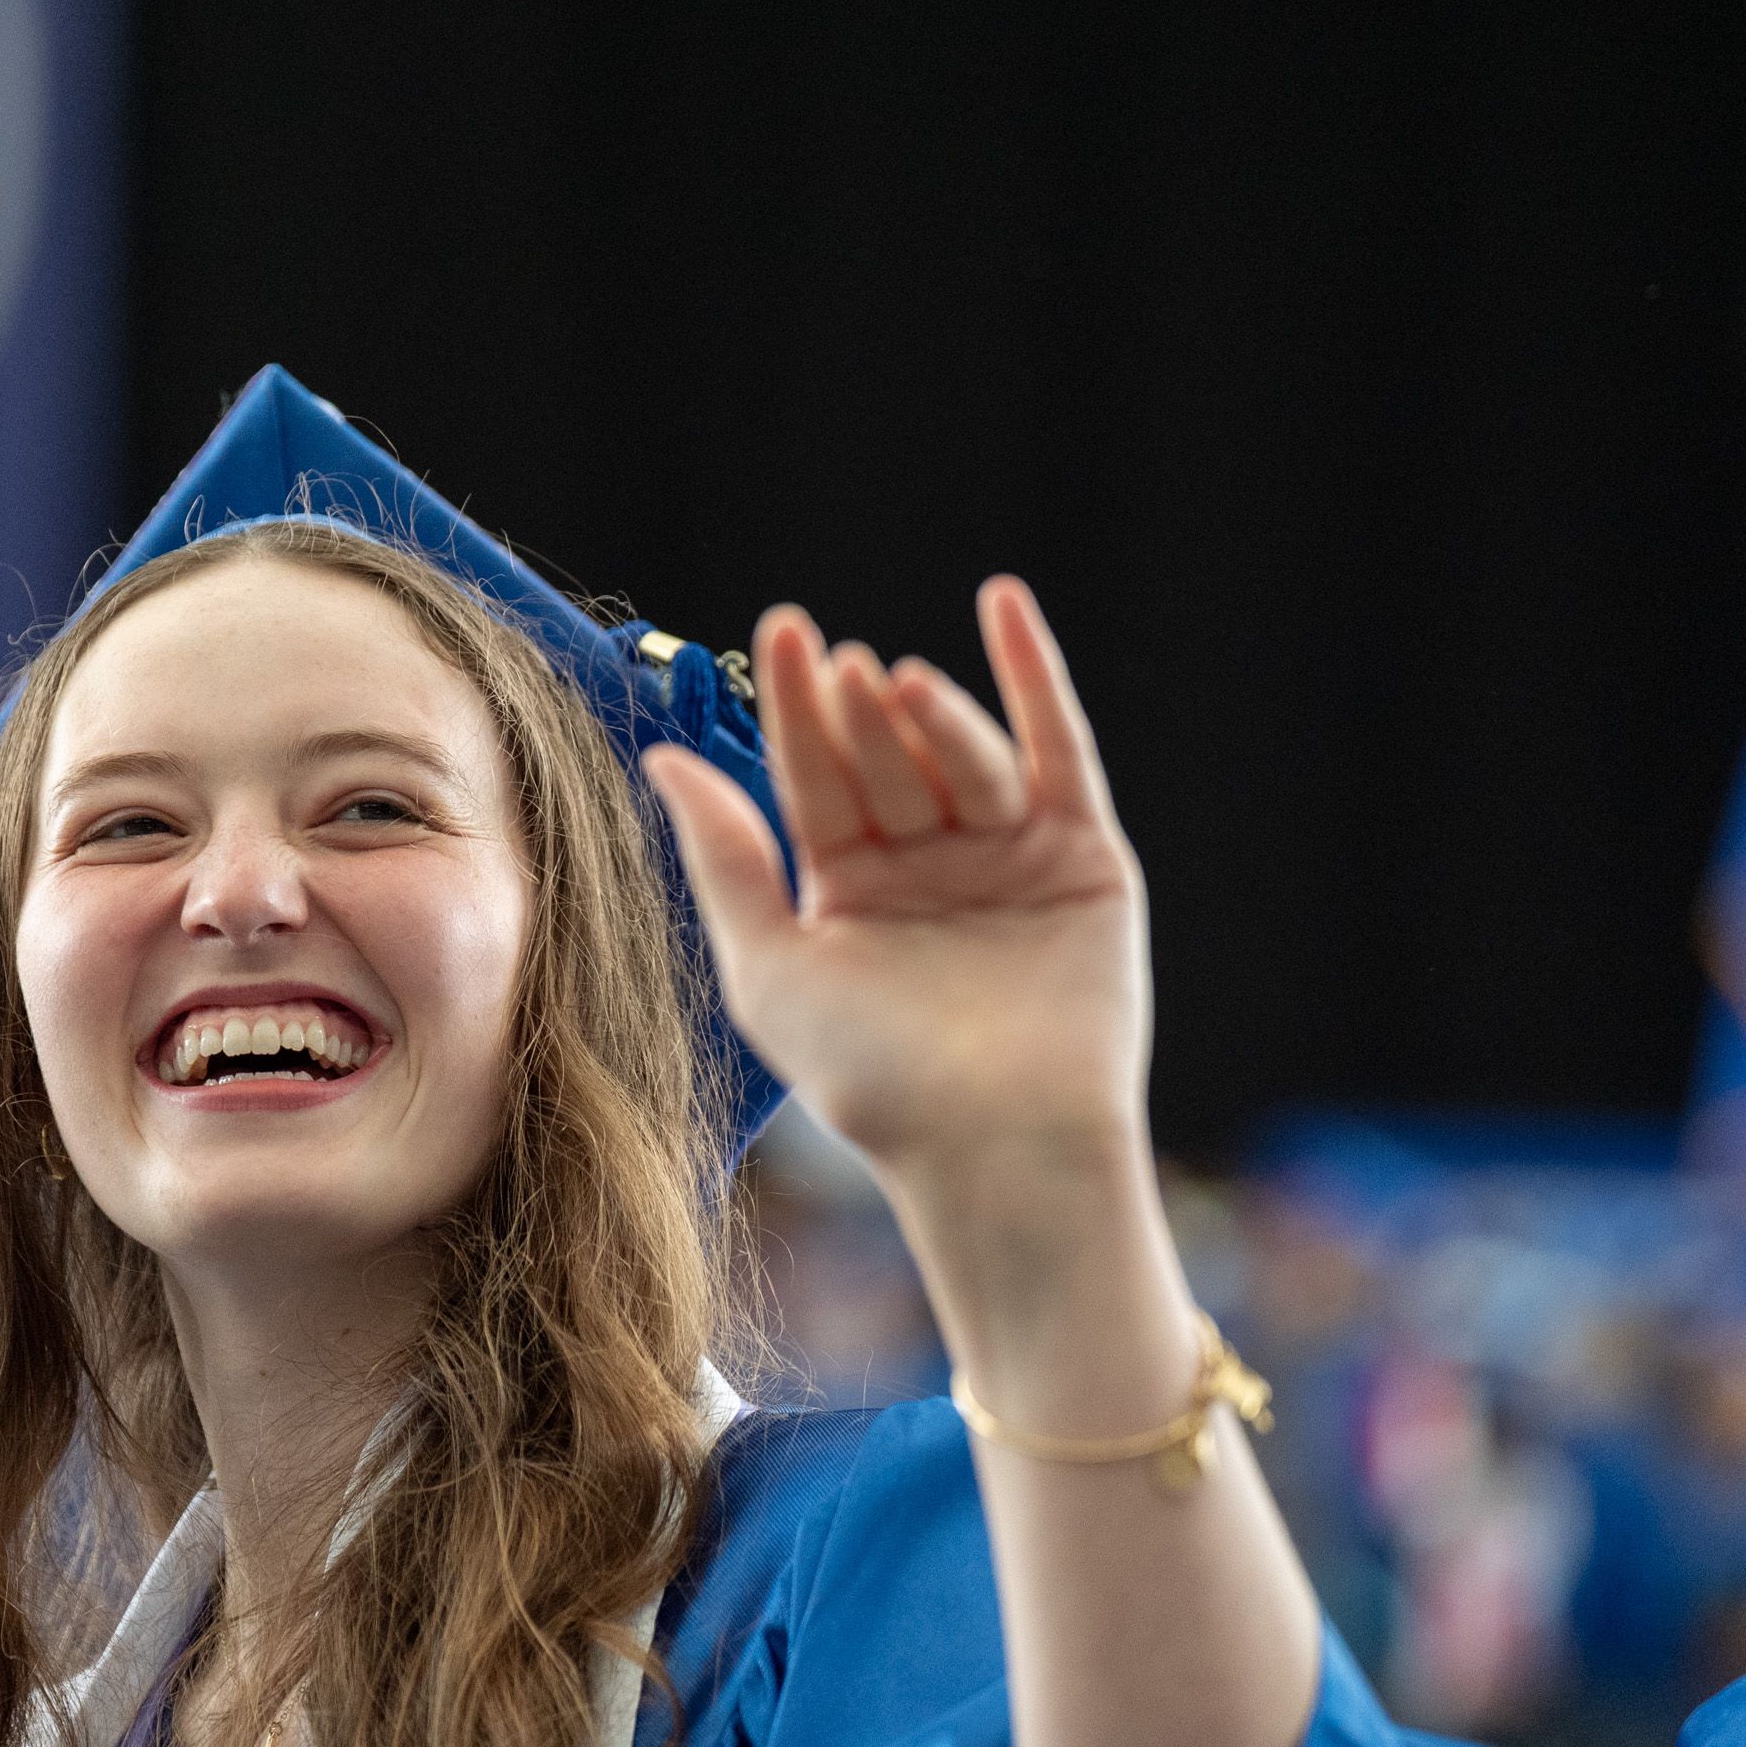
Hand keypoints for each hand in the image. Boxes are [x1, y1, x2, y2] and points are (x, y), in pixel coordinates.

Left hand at [642, 577, 1149, 1195]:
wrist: (999, 1143)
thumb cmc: (872, 1078)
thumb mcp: (770, 966)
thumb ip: (725, 859)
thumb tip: (663, 756)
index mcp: (845, 888)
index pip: (813, 777)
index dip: (796, 708)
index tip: (781, 635)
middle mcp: (923, 864)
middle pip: (887, 761)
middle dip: (858, 715)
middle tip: (835, 668)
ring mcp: (1005, 854)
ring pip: (963, 757)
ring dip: (932, 714)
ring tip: (896, 685)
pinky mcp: (1082, 856)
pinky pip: (1059, 751)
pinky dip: (1034, 677)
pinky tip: (1000, 603)